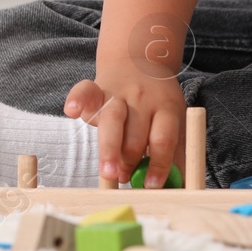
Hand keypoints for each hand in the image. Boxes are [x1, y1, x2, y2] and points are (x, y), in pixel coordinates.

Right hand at [63, 68, 185, 187]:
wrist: (140, 61)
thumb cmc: (157, 104)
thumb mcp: (174, 122)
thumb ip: (176, 154)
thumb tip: (179, 189)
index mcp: (166, 108)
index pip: (163, 138)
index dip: (159, 163)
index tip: (152, 186)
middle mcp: (142, 100)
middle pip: (136, 132)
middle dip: (130, 160)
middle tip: (124, 179)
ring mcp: (118, 93)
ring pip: (112, 118)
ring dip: (109, 148)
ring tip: (107, 173)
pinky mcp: (96, 88)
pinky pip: (85, 90)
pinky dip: (77, 99)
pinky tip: (72, 111)